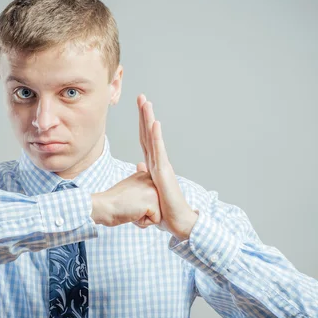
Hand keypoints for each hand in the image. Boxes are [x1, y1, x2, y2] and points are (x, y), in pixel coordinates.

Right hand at [91, 170, 161, 227]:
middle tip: (130, 204)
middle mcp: (152, 181)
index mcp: (147, 175)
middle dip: (145, 210)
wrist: (105, 206)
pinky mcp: (153, 203)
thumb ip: (141, 182)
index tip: (130, 198)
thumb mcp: (130, 184)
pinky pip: (155, 221)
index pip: (154, 197)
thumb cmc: (114, 200)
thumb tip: (142, 165)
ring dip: (144, 216)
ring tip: (131, 208)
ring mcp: (154, 191)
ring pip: (157, 213)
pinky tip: (133, 213)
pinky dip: (143, 222)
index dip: (142, 203)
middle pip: (157, 205)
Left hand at [136, 94, 198, 239]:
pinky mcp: (164, 172)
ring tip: (146, 103)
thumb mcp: (150, 187)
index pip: (144, 139)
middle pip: (148, 133)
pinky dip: (156, 136)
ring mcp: (162, 165)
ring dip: (149, 120)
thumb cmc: (166, 207)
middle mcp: (158, 161)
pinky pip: (159, 151)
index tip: (139, 107)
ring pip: (153, 138)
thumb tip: (140, 164)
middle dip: (144, 114)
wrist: (178, 220)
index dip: (141, 123)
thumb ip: (145, 174)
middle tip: (141, 96)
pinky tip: (155, 123)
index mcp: (153, 164)